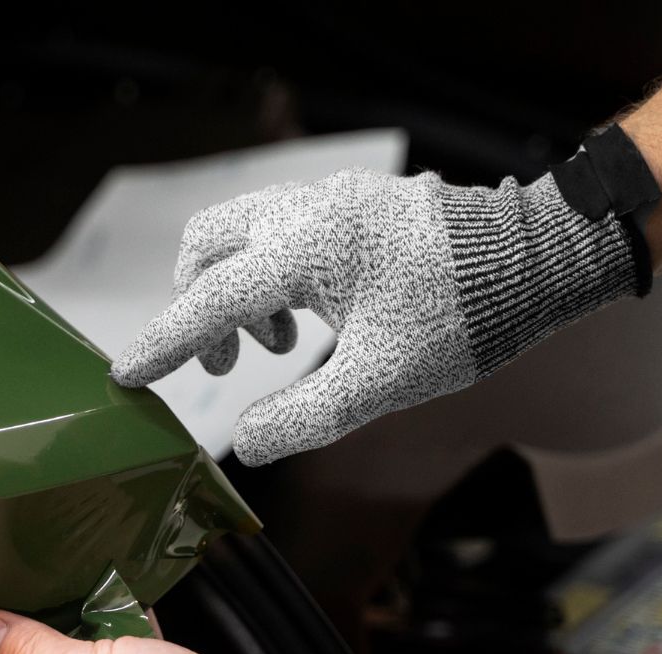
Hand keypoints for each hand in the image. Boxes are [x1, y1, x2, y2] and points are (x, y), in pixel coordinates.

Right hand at [111, 168, 638, 465]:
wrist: (536, 260)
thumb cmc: (461, 317)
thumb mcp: (379, 383)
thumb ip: (302, 418)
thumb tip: (247, 444)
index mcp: (306, 249)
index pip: (209, 300)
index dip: (164, 343)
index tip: (124, 374)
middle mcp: (307, 213)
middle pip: (208, 246)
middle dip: (199, 306)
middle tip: (229, 365)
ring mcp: (329, 201)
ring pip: (241, 233)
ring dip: (238, 292)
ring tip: (278, 345)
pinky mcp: (349, 205)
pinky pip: (278, 229)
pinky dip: (270, 274)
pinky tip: (309, 317)